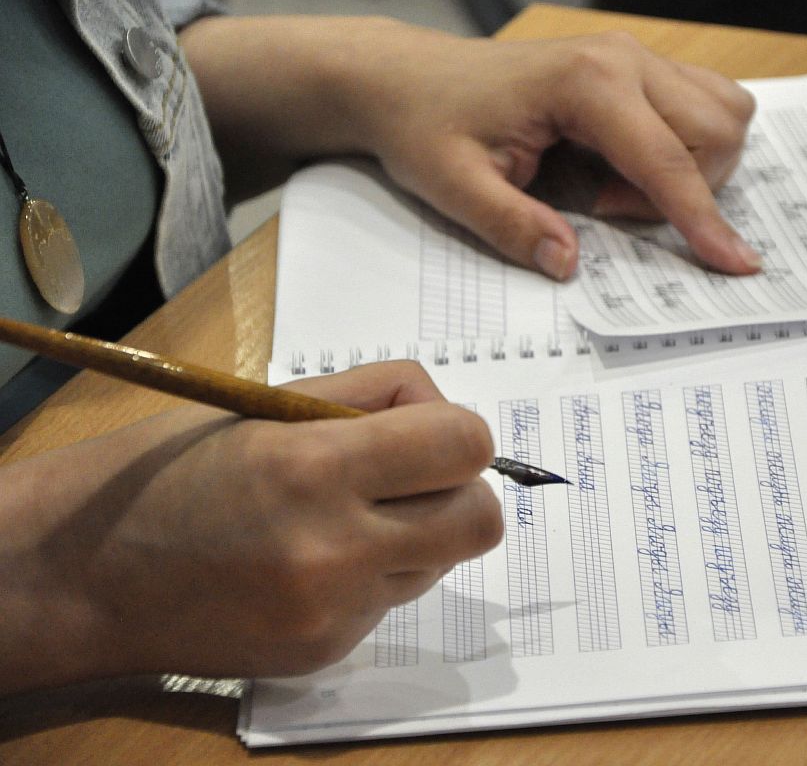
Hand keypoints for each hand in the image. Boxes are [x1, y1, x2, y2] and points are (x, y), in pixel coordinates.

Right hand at [0, 362, 501, 691]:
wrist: (81, 577)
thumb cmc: (163, 473)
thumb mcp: (259, 408)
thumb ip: (365, 400)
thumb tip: (443, 413)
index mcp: (310, 469)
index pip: (463, 445)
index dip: (456, 431)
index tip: (424, 431)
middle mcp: (331, 551)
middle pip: (478, 520)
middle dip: (457, 488)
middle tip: (404, 474)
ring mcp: (331, 613)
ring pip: (440, 562)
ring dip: (415, 532)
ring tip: (342, 516)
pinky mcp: (324, 651)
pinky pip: (391, 600)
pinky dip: (371, 573)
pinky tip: (308, 560)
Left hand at [348, 26, 760, 279]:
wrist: (407, 78)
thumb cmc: (428, 124)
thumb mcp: (454, 187)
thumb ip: (513, 226)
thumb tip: (570, 264)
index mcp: (586, 82)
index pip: (666, 160)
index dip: (704, 220)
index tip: (736, 265)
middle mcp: (623, 58)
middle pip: (716, 132)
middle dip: (687, 191)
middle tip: (604, 208)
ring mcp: (633, 56)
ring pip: (722, 113)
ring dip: (694, 167)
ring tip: (617, 187)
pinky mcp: (633, 66)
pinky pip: (700, 104)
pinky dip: (687, 147)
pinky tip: (628, 166)